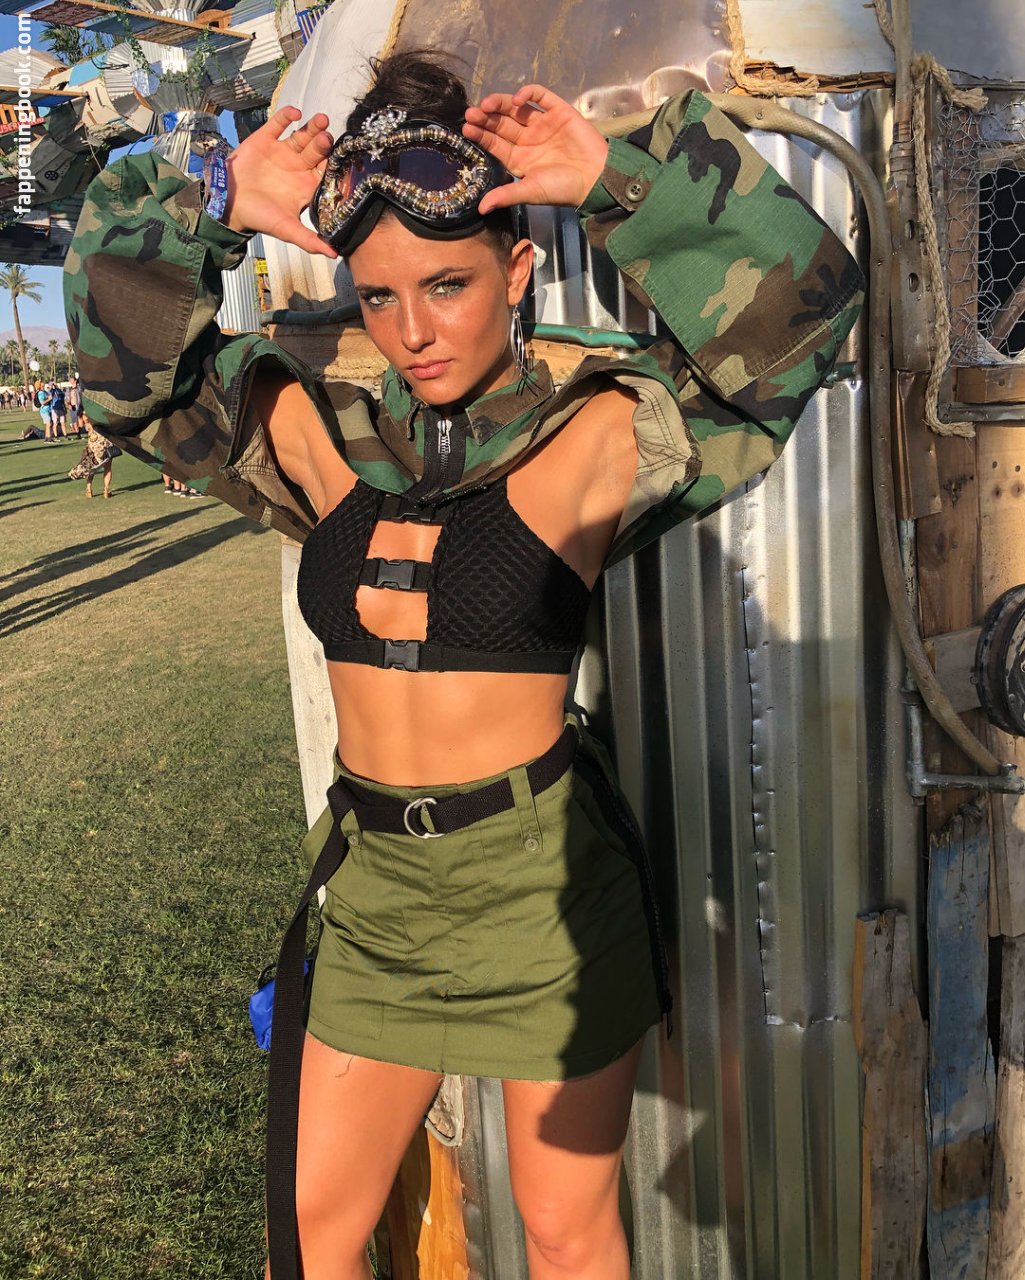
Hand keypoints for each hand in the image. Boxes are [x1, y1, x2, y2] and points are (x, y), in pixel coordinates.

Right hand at [223, 106, 336, 257]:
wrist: (228, 203)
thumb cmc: (259, 217)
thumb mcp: (286, 230)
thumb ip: (309, 240)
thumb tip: (333, 256)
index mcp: (307, 185)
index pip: (326, 172)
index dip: (333, 166)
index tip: (341, 161)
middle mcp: (298, 166)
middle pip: (316, 151)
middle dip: (323, 143)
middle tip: (328, 138)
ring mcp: (283, 151)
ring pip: (302, 135)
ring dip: (312, 127)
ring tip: (321, 120)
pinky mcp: (265, 138)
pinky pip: (278, 123)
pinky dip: (286, 117)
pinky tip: (295, 113)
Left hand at [462, 85, 608, 213]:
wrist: (595, 178)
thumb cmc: (563, 188)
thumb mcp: (531, 192)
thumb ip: (506, 195)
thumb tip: (480, 208)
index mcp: (519, 159)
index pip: (495, 144)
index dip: (481, 135)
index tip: (467, 128)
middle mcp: (528, 140)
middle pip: (502, 124)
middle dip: (486, 118)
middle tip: (471, 113)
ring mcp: (542, 123)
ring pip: (516, 109)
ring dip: (501, 104)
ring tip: (487, 104)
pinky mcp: (558, 110)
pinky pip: (540, 96)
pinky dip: (527, 93)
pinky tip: (517, 99)